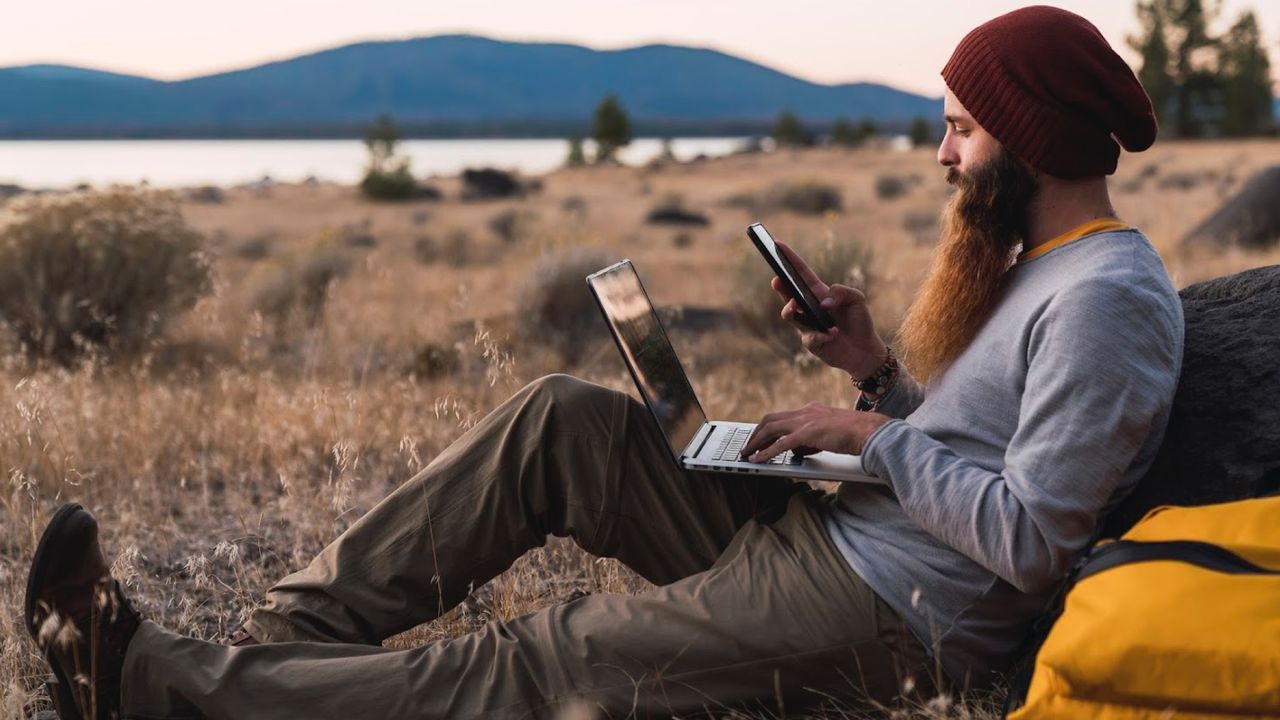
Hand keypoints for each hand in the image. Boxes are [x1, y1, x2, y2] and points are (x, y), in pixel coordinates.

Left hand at [739, 403, 890, 461]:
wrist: (870, 432)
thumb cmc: (855, 435)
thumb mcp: (828, 435)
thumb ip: (811, 441)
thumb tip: (796, 452)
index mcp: (811, 410)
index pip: (782, 417)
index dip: (767, 428)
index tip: (758, 438)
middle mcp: (805, 412)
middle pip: (771, 419)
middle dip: (756, 434)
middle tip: (747, 447)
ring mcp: (806, 421)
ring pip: (771, 428)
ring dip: (756, 442)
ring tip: (747, 453)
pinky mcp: (809, 433)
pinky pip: (781, 443)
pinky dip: (766, 452)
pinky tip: (758, 459)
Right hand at [772, 242, 887, 378]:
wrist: (865, 350)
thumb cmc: (860, 322)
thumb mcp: (857, 299)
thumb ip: (842, 292)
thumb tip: (823, 302)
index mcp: (819, 293)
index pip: (801, 274)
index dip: (789, 259)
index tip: (777, 245)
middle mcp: (809, 308)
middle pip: (788, 293)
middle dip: (780, 286)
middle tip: (776, 279)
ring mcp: (807, 325)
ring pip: (789, 315)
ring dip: (791, 310)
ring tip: (796, 305)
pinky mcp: (811, 342)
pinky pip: (809, 337)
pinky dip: (822, 334)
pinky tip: (833, 334)